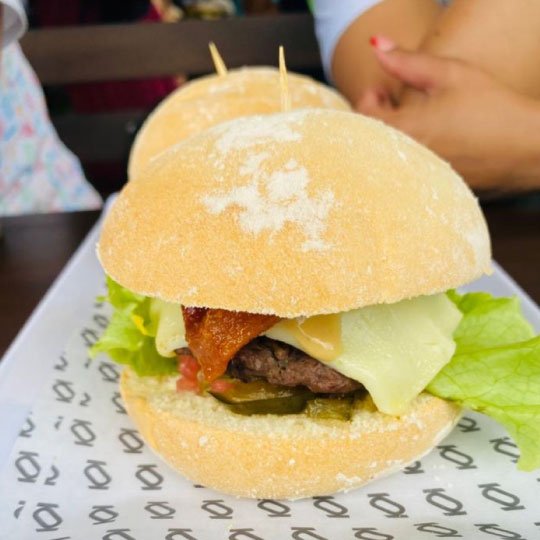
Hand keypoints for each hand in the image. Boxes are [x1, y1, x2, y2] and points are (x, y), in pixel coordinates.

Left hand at [357, 36, 539, 191]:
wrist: (527, 149)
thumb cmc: (491, 109)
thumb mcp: (451, 75)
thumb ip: (408, 62)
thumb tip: (377, 45)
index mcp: (403, 131)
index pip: (361, 119)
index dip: (368, 100)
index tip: (384, 91)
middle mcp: (403, 160)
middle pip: (369, 140)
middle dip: (378, 118)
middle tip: (396, 104)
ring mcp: (414, 177)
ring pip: (385, 156)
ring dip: (391, 136)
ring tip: (416, 122)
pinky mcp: (427, 187)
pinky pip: (403, 171)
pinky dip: (406, 155)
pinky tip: (429, 143)